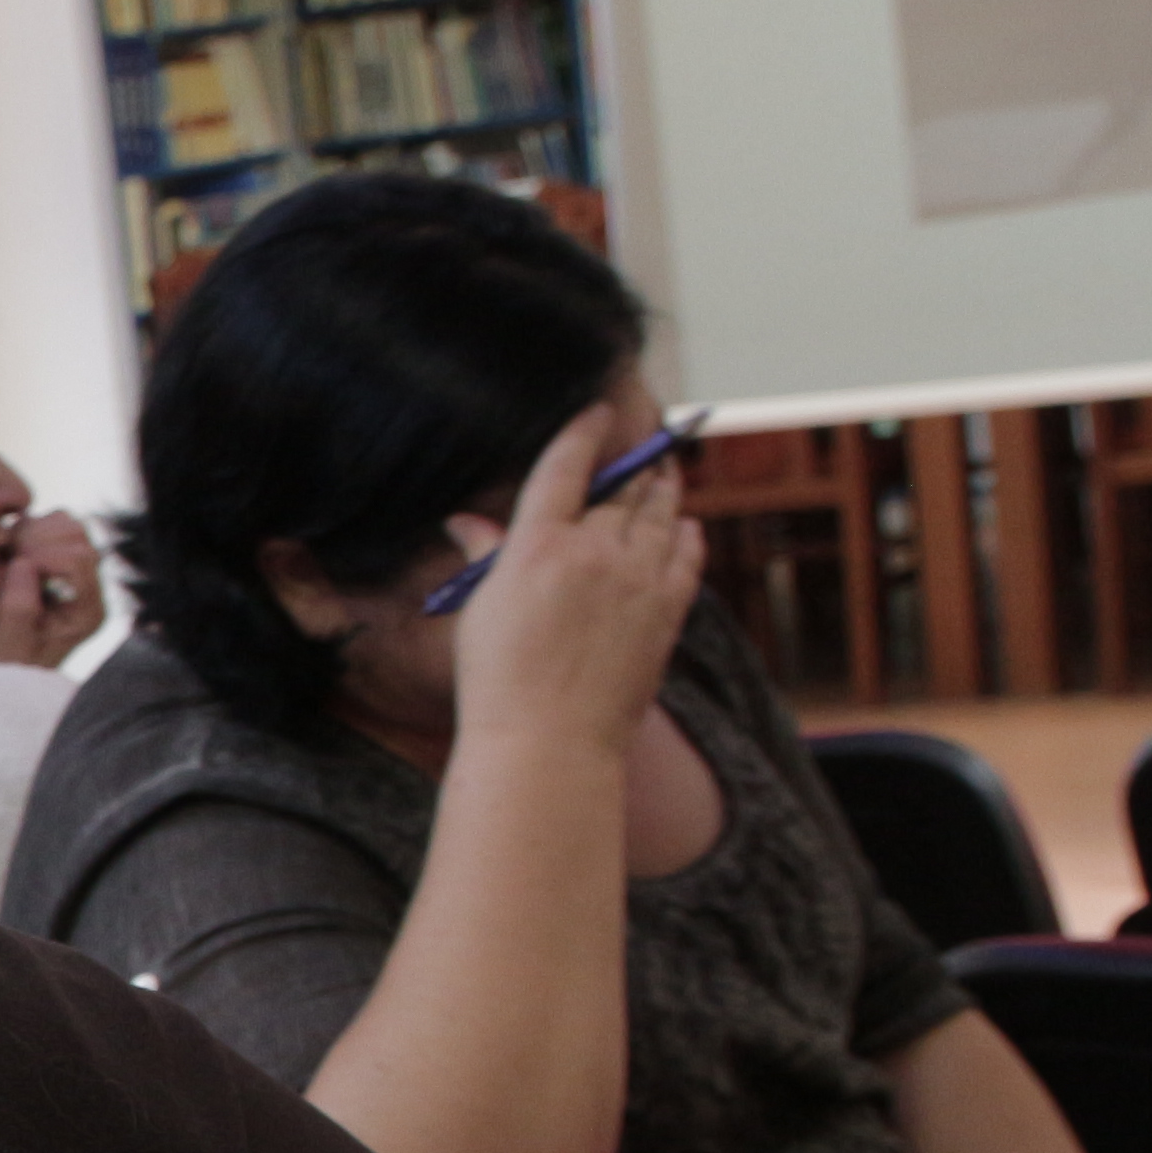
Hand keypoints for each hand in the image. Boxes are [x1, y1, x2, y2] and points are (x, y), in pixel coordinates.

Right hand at [0, 507, 103, 667]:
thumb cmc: (4, 667)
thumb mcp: (8, 647)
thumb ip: (19, 608)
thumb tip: (24, 563)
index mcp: (86, 612)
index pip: (80, 560)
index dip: (43, 556)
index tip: (11, 567)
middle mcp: (87, 589)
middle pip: (79, 538)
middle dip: (37, 541)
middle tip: (4, 555)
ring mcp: (73, 572)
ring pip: (67, 525)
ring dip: (31, 532)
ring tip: (3, 553)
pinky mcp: (55, 560)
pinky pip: (50, 524)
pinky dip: (26, 528)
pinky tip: (4, 550)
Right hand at [445, 404, 701, 759]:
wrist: (548, 739)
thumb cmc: (498, 679)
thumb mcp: (480, 608)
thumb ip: (484, 554)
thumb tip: (463, 521)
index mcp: (540, 544)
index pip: (567, 466)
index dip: (584, 432)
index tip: (595, 412)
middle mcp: (595, 550)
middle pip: (623, 487)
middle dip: (633, 462)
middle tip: (643, 445)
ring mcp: (639, 578)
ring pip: (661, 513)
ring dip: (665, 488)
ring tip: (667, 473)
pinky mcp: (668, 609)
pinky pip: (688, 554)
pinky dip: (688, 534)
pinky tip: (687, 526)